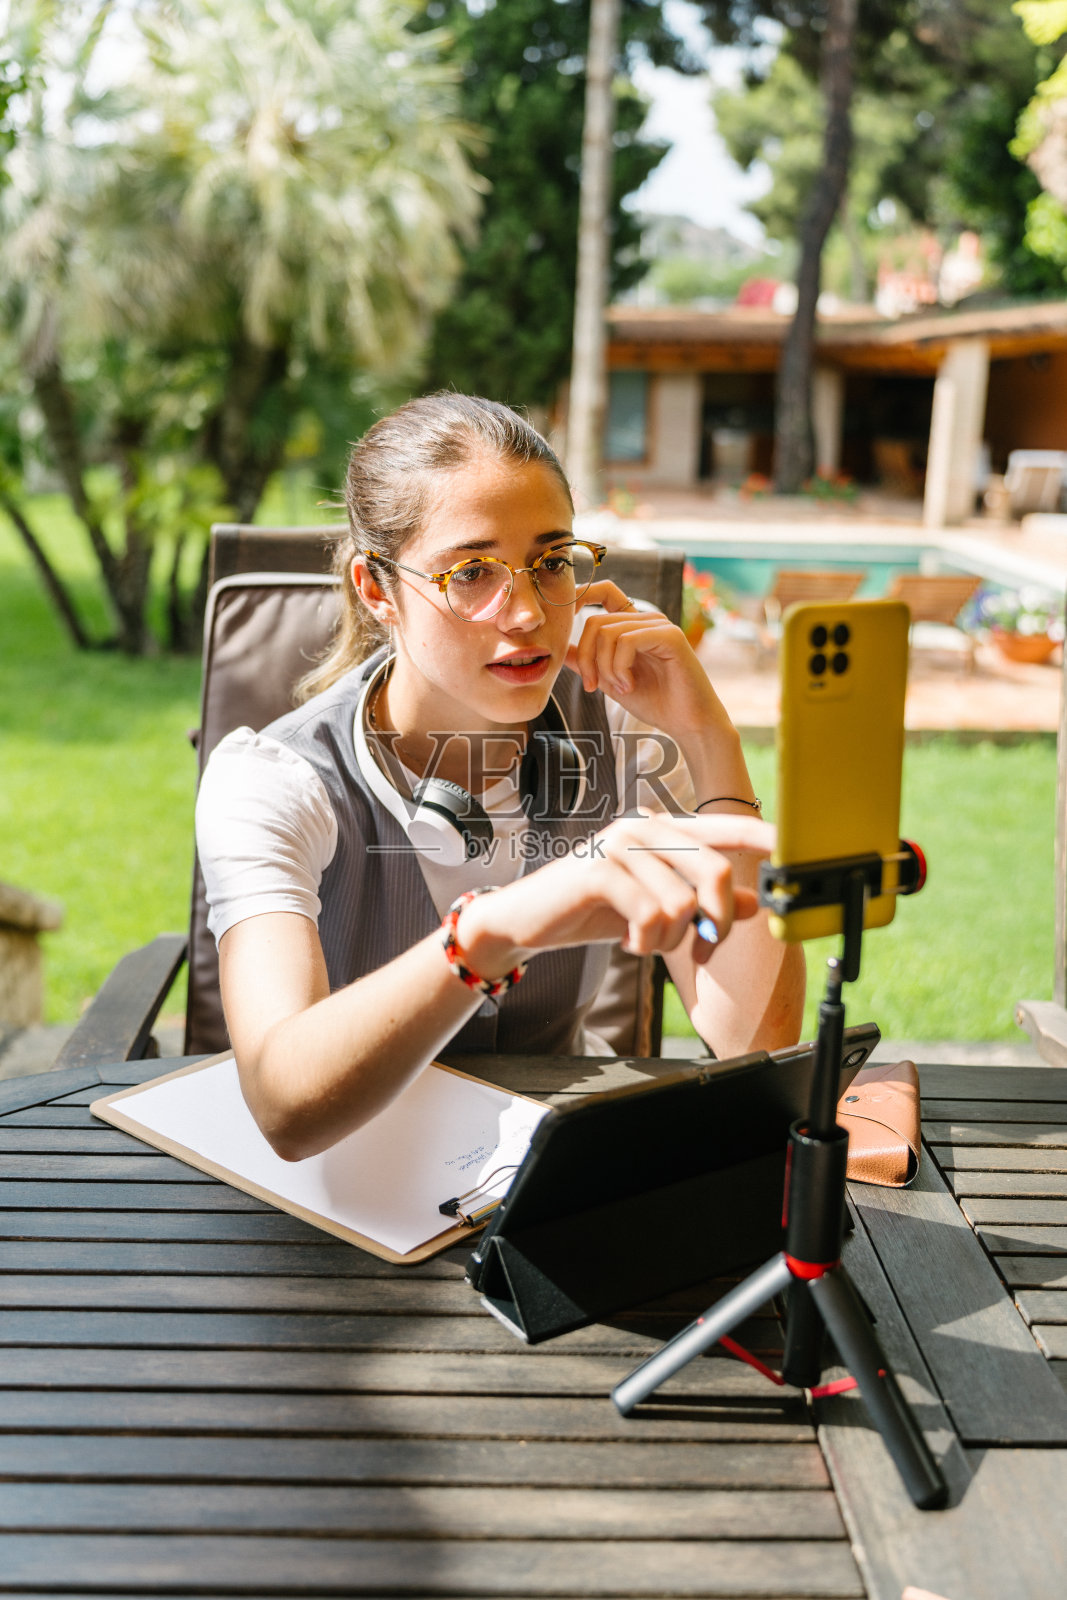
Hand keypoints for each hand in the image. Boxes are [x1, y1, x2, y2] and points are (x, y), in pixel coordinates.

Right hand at [461, 813, 774, 974]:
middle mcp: (645, 827)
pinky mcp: (599, 870)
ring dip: (670, 938)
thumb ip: (704, 904)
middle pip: (716, 871)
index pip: (726, 826)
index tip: (794, 846)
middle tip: (697, 949)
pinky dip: (645, 941)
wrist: (529, 920)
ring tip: (645, 941)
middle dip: (714, 923)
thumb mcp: (658, 910)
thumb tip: (754, 903)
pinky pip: (651, 914)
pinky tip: (627, 940)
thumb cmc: (595, 911)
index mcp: (664, 832)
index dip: (764, 836)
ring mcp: (621, 844)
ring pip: (683, 901)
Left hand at [567, 580, 719, 736]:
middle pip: (594, 621)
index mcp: (632, 625)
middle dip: (585, 658)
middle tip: (593, 686)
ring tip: (620, 688)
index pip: (604, 592)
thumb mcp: (611, 681)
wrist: (687, 723)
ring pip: (607, 632)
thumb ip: (588, 662)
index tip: (564, 618)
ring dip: (605, 667)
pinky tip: (630, 685)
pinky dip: (620, 668)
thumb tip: (561, 648)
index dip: (581, 595)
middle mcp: (646, 619)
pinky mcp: (670, 635)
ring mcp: (659, 625)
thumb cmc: (656, 702)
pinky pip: (627, 641)